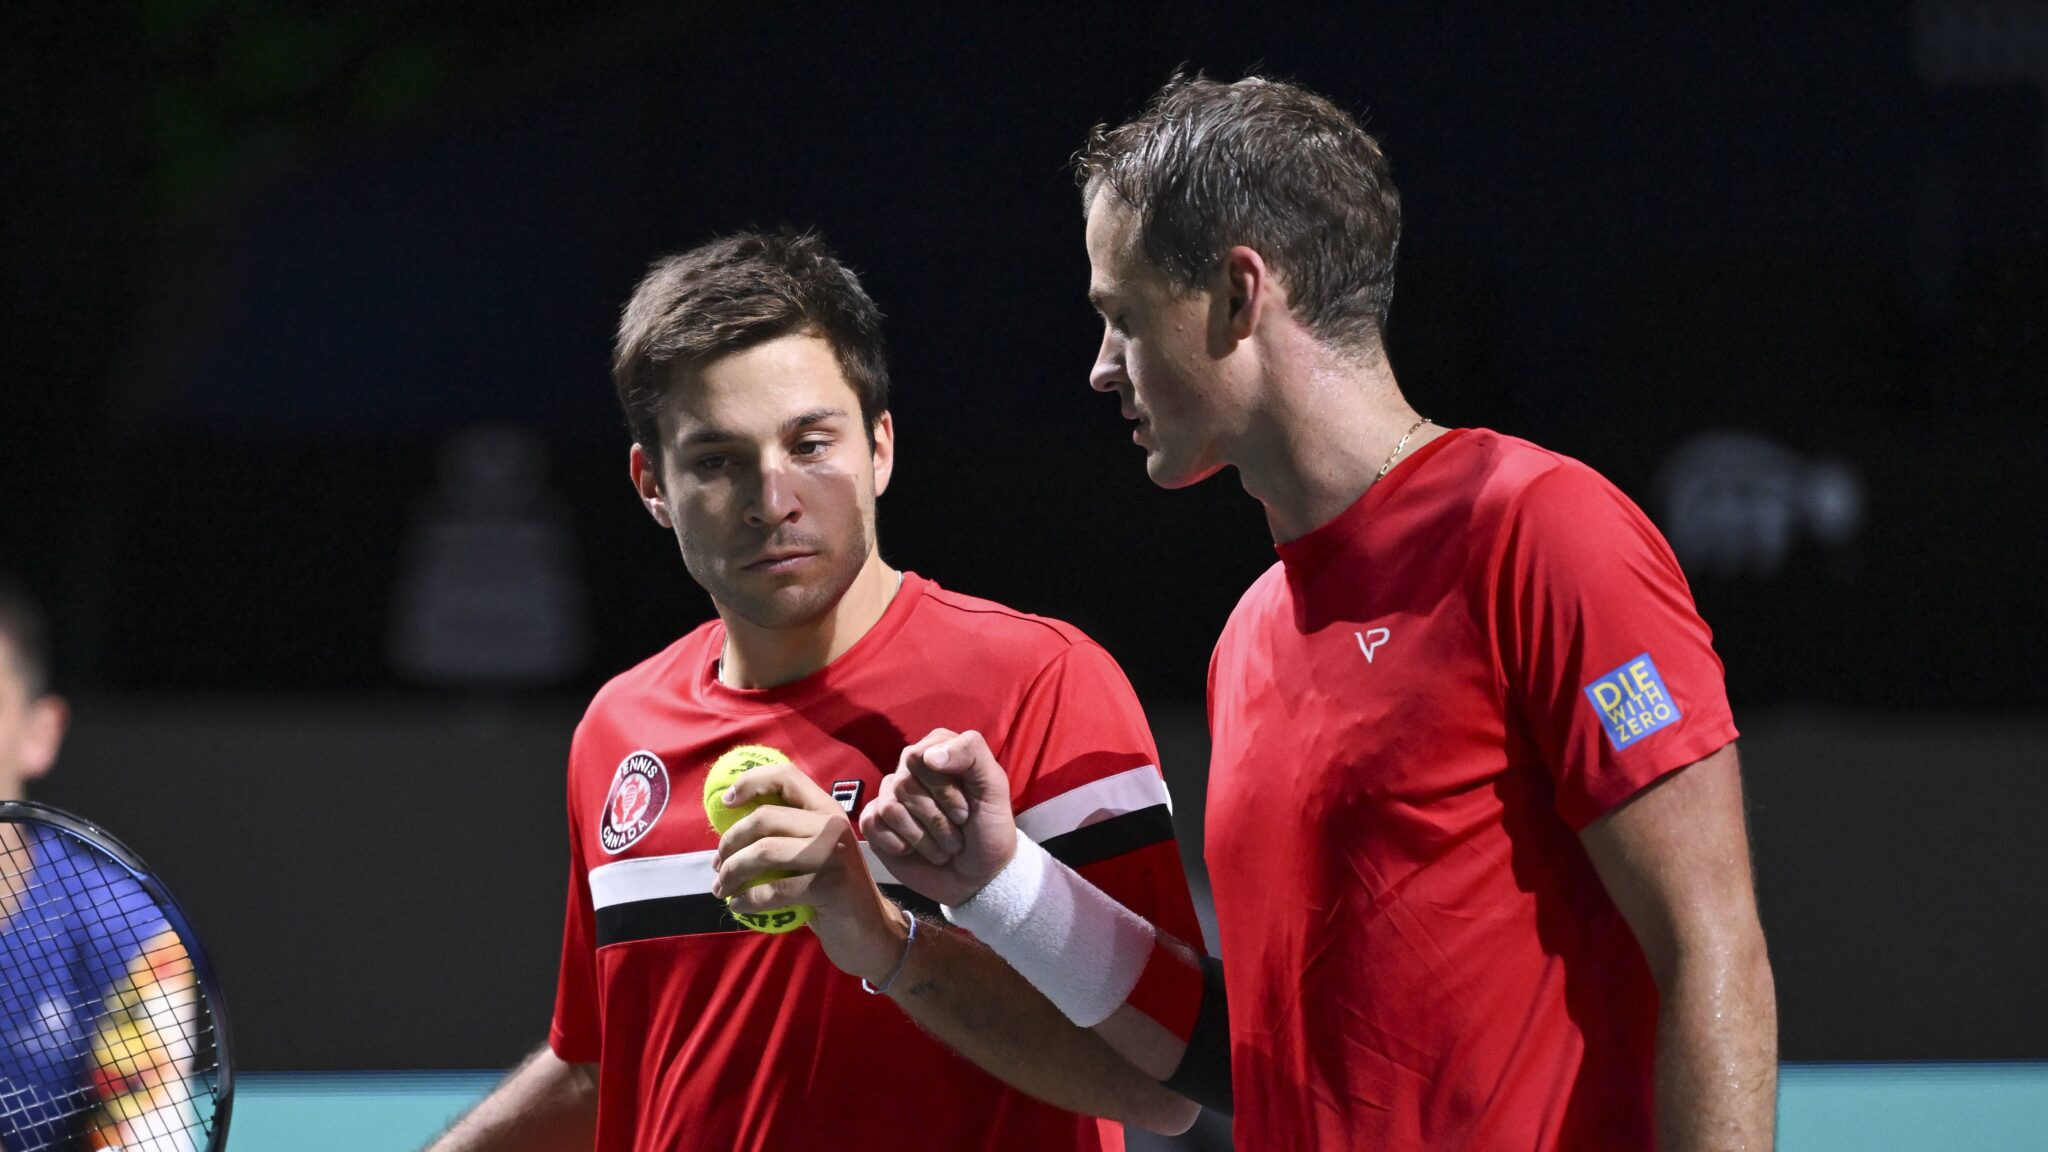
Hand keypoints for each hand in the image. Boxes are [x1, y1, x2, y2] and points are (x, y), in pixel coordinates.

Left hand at [711, 762, 907, 983]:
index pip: (786, 776)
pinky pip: (773, 889)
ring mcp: (833, 854)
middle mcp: (832, 825)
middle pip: (765, 817)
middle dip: (730, 841)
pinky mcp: (829, 885)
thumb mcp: (816, 854)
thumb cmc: (833, 893)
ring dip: (732, 872)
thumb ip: (787, 834)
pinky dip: (747, 899)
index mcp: (827, 810)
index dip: (751, 782)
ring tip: (722, 888)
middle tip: (717, 864)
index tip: (725, 801)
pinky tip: (738, 905)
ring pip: (764, 852)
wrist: (872, 933)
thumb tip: (730, 824)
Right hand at [859, 728, 1018, 906]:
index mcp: (938, 748)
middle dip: (936, 819)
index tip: (966, 810)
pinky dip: (896, 844)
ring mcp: (891, 796)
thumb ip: (971, 754)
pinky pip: (871, 824)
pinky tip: (912, 850)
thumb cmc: (989, 828)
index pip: (920, 757)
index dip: (943, 789)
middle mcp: (911, 768)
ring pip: (890, 808)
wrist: (979, 876)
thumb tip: (928, 756)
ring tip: (942, 847)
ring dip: (923, 838)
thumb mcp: (994, 787)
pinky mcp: (877, 824)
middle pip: (905, 785)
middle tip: (957, 833)